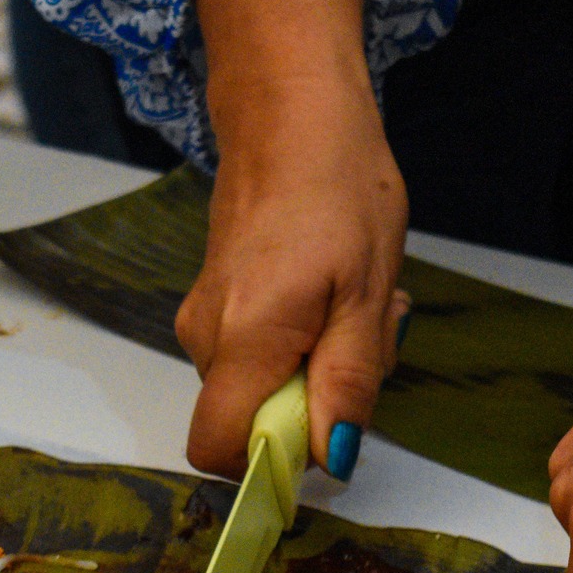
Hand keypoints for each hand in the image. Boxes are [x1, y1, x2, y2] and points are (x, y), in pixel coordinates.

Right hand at [175, 0, 405, 480]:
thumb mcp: (368, 295)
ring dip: (314, 368)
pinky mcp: (216, 300)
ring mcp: (204, 316)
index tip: (325, 434)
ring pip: (260, 385)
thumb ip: (346, 383)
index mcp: (242, 340)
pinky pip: (257, 352)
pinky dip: (300, 341)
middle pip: (249, 421)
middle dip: (313, 405)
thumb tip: (329, 459)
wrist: (292, 107)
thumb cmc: (339, 189)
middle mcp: (205, 336)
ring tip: (355, 305)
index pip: (219, 449)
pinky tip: (333, 291)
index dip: (269, 464)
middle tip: (365, 342)